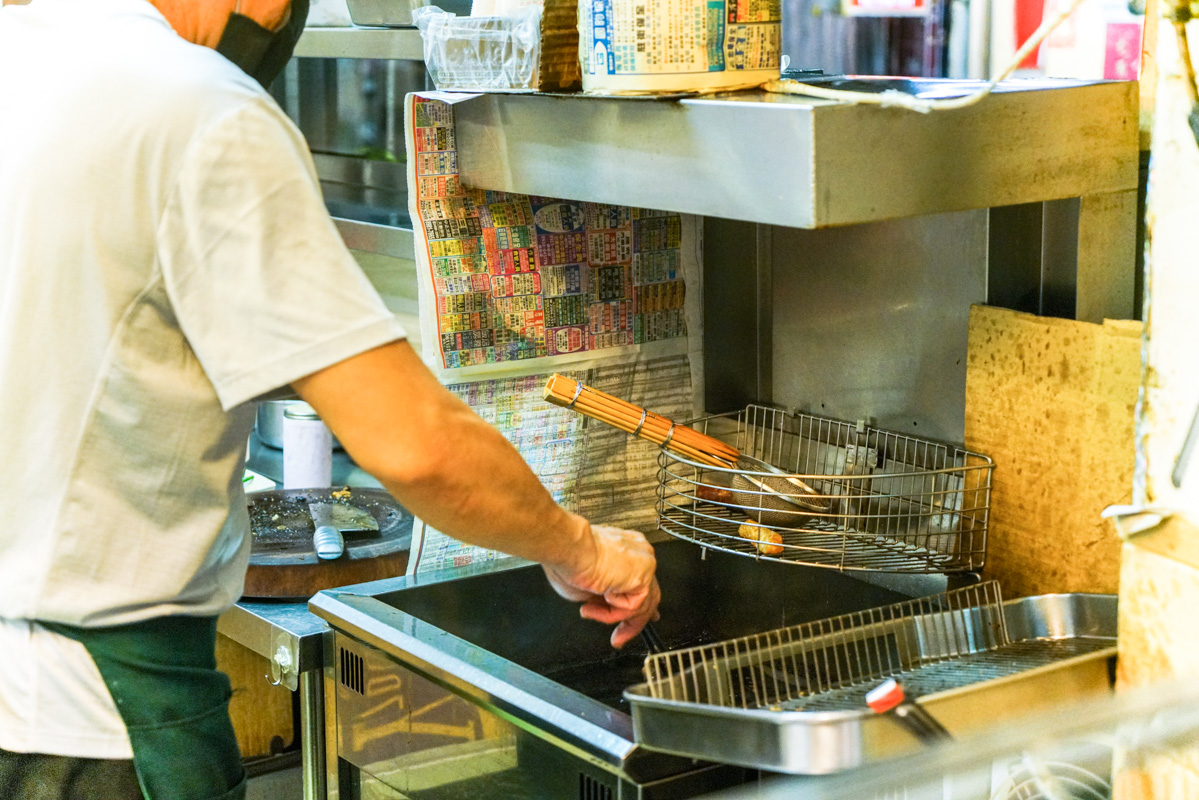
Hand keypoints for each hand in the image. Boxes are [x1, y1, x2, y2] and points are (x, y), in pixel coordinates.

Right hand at [542, 519, 660, 648]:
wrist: (568, 549)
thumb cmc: (569, 558)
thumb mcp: (586, 585)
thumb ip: (602, 595)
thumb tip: (604, 607)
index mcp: (627, 550)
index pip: (641, 581)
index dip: (638, 603)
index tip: (631, 621)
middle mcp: (639, 555)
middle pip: (648, 595)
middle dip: (633, 622)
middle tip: (618, 638)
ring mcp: (644, 565)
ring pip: (641, 605)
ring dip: (611, 616)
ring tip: (587, 610)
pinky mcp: (644, 577)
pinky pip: (634, 607)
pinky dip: (612, 613)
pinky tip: (595, 603)